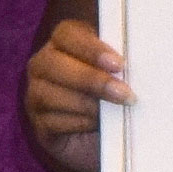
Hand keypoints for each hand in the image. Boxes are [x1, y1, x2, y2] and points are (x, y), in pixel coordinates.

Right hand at [25, 20, 131, 171]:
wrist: (108, 138)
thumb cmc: (115, 95)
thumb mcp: (119, 74)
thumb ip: (120, 63)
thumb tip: (136, 62)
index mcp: (63, 42)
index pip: (67, 34)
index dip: (91, 48)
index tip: (119, 64)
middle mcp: (43, 65)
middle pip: (53, 63)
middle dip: (91, 79)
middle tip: (123, 93)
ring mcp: (36, 95)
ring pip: (49, 94)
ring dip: (87, 104)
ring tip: (115, 111)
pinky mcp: (40, 125)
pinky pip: (52, 122)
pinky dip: (78, 123)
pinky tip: (98, 125)